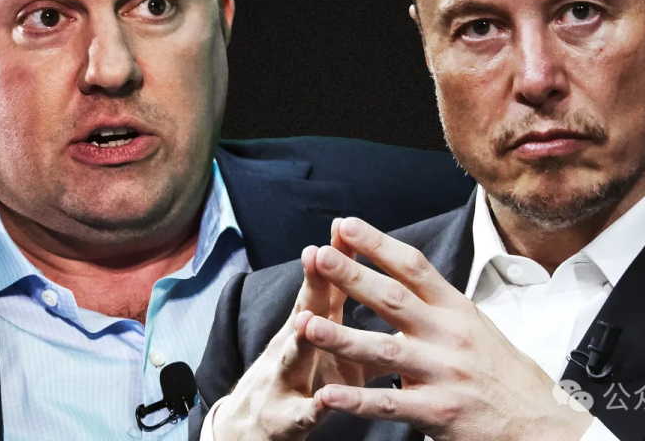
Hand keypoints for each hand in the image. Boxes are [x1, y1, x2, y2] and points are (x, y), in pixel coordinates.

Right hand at [213, 220, 368, 440]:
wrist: (252, 428)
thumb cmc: (304, 379)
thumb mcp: (331, 348)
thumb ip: (356, 322)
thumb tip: (392, 293)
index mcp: (313, 328)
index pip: (325, 286)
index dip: (334, 258)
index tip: (344, 225)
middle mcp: (294, 346)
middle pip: (304, 310)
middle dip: (312, 283)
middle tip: (317, 252)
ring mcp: (285, 381)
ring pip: (292, 357)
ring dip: (299, 340)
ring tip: (306, 323)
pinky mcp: (285, 419)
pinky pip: (302, 414)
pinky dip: (312, 408)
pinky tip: (322, 403)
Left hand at [301, 217, 592, 440]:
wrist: (541, 421)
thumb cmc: (503, 373)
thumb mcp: (476, 325)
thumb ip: (437, 303)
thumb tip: (400, 272)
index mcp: (455, 308)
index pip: (412, 265)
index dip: (376, 243)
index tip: (343, 225)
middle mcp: (449, 334)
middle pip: (393, 298)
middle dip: (352, 276)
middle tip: (318, 256)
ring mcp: (443, 372)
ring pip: (384, 349)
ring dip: (341, 336)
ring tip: (306, 324)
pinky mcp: (438, 412)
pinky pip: (390, 404)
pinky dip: (356, 402)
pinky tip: (329, 396)